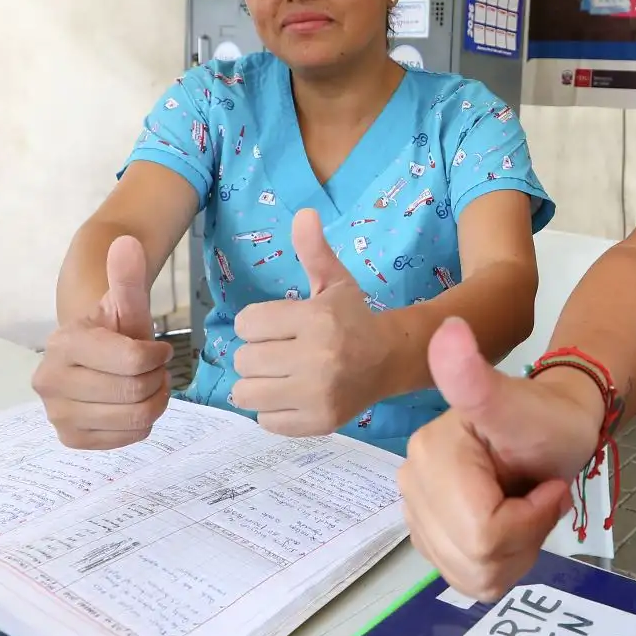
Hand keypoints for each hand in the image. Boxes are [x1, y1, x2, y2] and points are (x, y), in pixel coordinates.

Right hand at [33, 235, 174, 448]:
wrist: (92, 358)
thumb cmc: (112, 331)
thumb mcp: (123, 303)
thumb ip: (126, 277)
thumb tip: (126, 243)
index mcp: (65, 343)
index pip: (133, 361)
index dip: (156, 355)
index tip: (154, 348)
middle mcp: (50, 381)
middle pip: (136, 391)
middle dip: (157, 379)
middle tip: (152, 369)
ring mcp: (57, 414)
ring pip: (136, 418)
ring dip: (155, 401)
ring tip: (145, 385)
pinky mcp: (70, 439)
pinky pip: (130, 438)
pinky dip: (142, 423)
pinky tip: (131, 405)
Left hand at [231, 209, 392, 435]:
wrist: (391, 360)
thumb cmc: (354, 319)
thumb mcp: (335, 282)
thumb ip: (314, 251)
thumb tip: (304, 213)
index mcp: (316, 319)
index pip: (247, 324)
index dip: (258, 324)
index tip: (279, 326)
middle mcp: (317, 358)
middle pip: (244, 360)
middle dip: (257, 354)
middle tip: (282, 352)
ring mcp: (318, 394)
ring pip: (246, 393)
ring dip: (258, 384)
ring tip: (280, 376)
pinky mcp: (318, 422)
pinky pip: (265, 421)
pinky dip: (273, 410)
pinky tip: (293, 395)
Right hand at [398, 317, 606, 600]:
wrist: (553, 430)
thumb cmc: (547, 419)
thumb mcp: (521, 404)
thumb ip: (478, 380)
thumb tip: (448, 329)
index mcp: (430, 454)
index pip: (483, 531)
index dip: (528, 519)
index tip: (546, 484)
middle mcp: (412, 482)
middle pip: (476, 557)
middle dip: (523, 537)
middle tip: (540, 496)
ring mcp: (417, 511)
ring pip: (471, 575)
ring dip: (515, 552)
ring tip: (527, 509)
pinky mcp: (428, 534)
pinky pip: (466, 578)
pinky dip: (501, 563)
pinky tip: (512, 528)